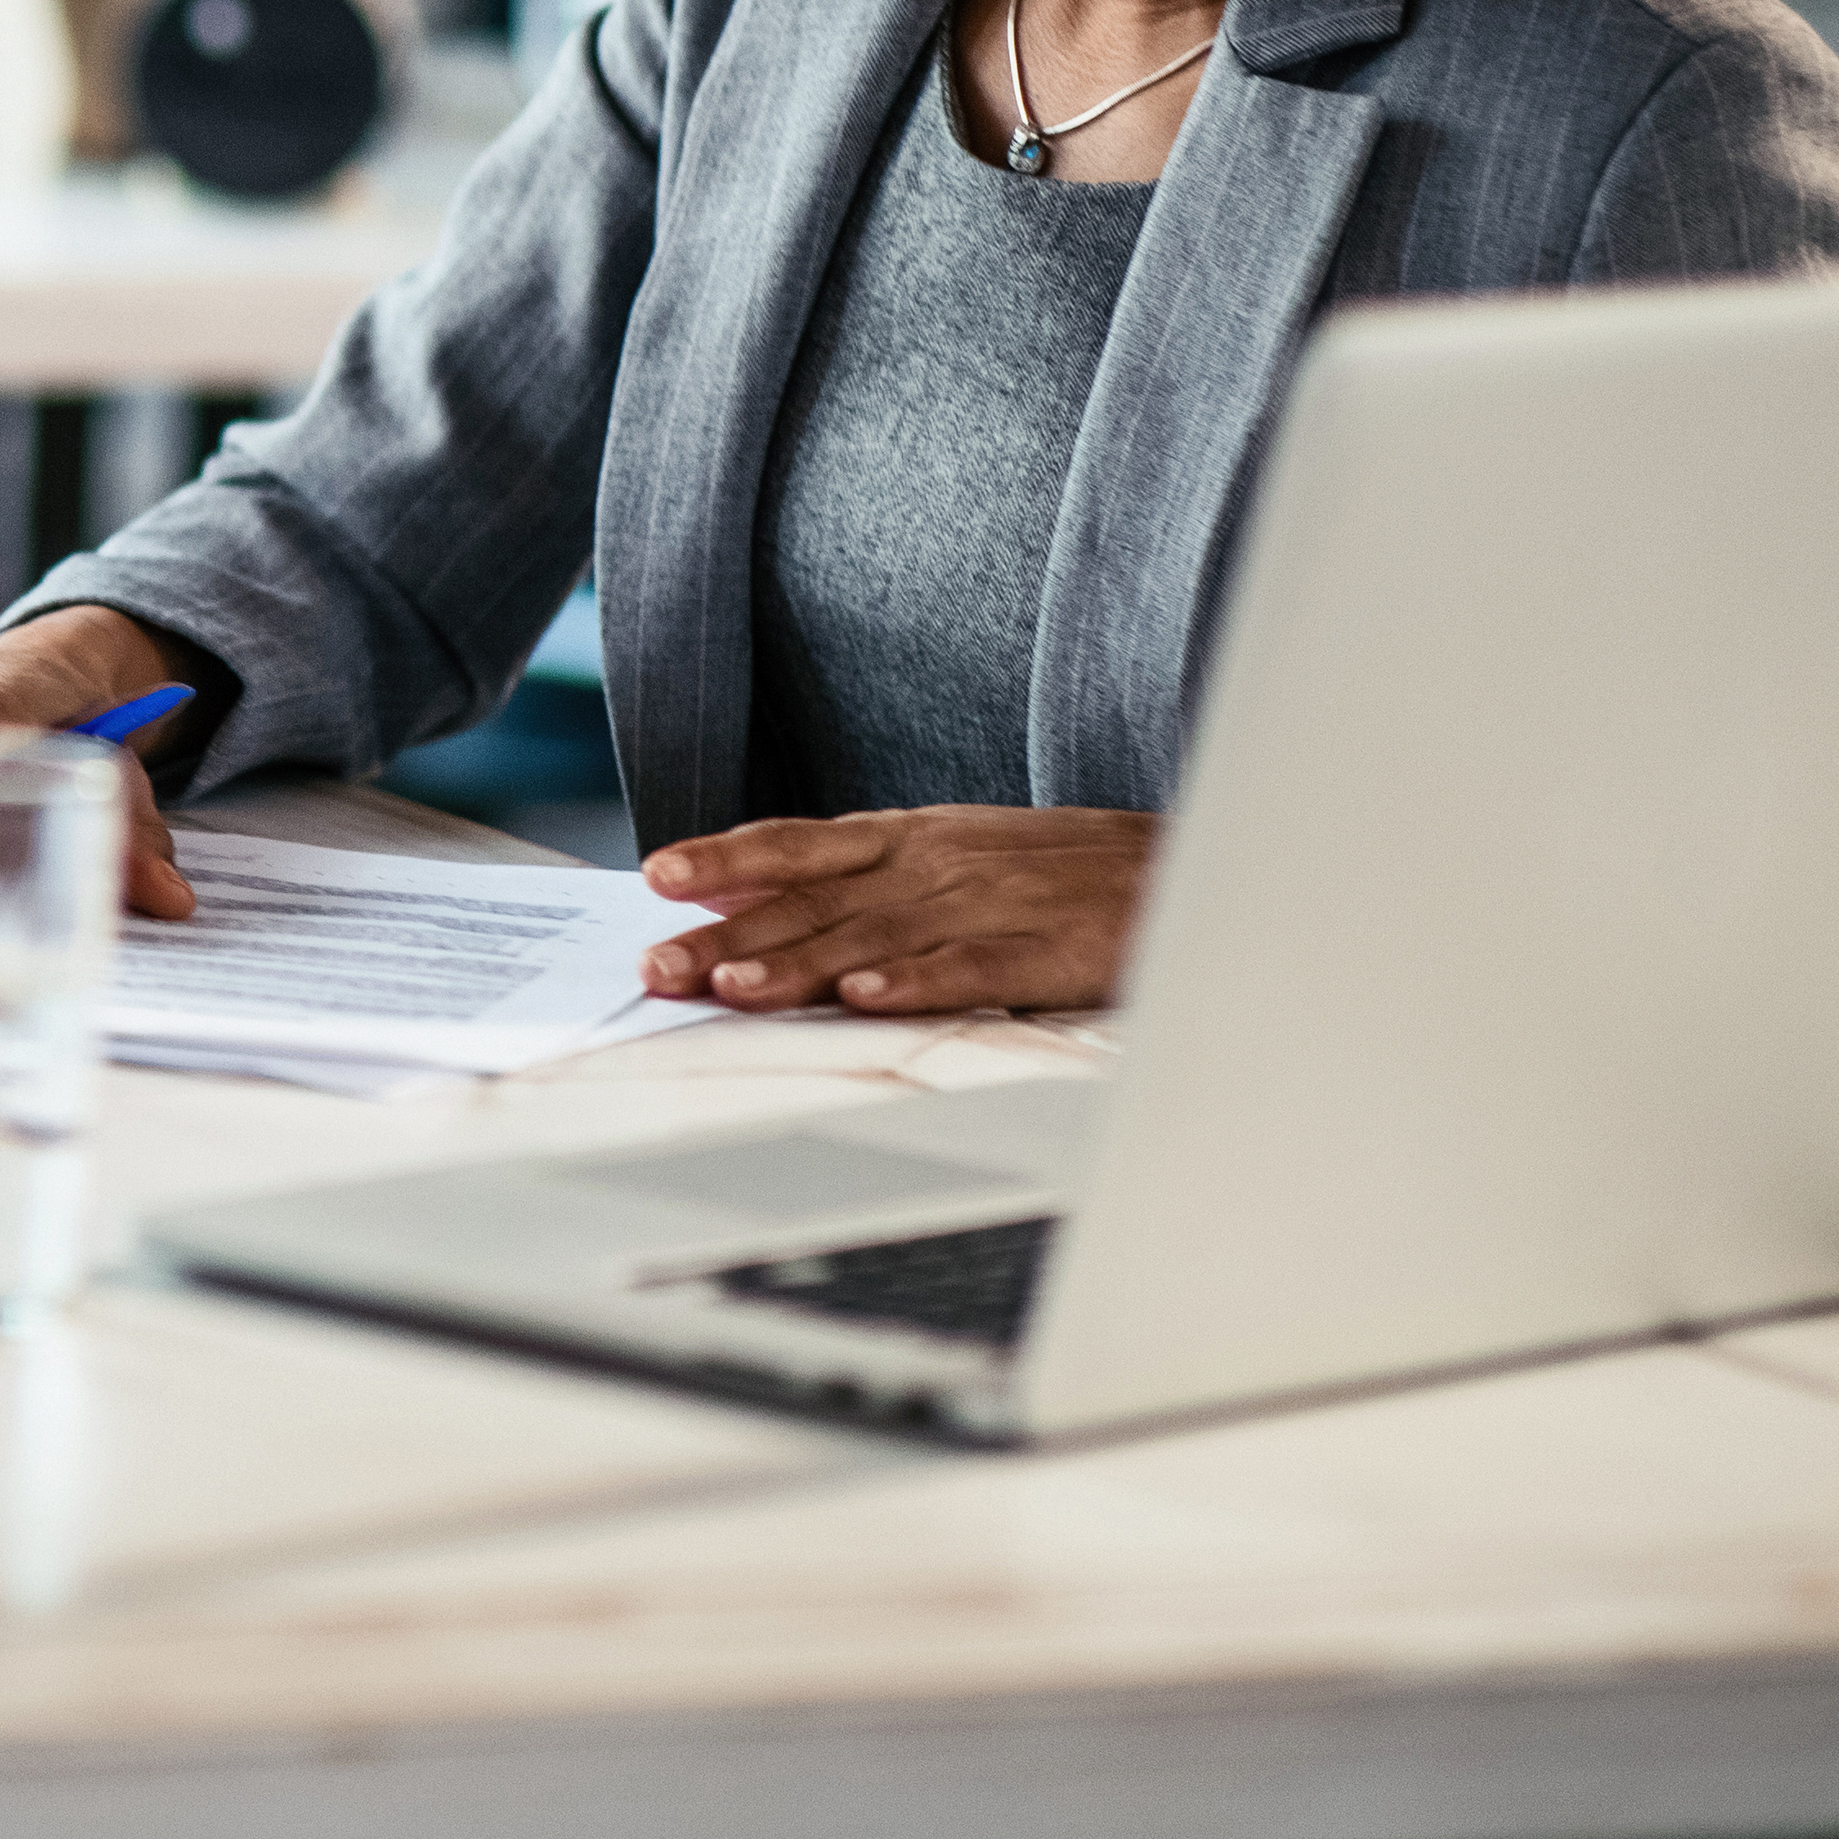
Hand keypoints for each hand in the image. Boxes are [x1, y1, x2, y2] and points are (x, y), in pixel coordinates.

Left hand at [635, 805, 1158, 1013]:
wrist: (1183, 863)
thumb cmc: (1052, 870)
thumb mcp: (946, 851)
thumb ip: (854, 876)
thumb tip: (750, 894)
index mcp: (907, 838)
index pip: (796, 844)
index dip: (725, 858)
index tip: (655, 876)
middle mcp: (932, 866)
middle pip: (813, 902)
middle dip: (727, 935)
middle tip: (658, 967)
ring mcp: (986, 904)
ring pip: (872, 938)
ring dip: (798, 965)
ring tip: (734, 989)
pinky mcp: (1042, 949)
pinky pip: (969, 968)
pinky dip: (915, 983)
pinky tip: (865, 1000)